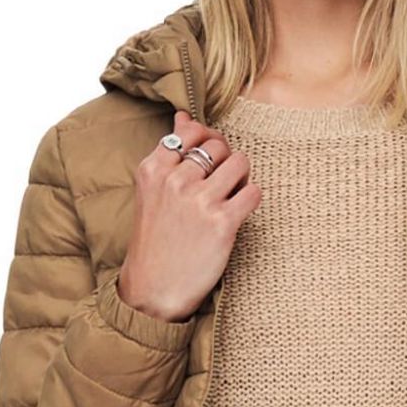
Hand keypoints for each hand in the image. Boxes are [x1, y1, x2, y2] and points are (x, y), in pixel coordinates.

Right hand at [117, 109, 261, 322]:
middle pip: (218, 146)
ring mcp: (199, 201)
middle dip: (226, 161)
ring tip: (232, 198)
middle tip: (222, 184)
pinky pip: (254, 193)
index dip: (206, 141)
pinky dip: (252, 200)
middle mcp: (176, 180)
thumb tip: (184, 116)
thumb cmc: (156, 241)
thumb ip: (169, 153)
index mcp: (154, 169)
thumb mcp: (152, 192)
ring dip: (242, 179)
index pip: (190, 132)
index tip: (208, 160)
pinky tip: (239, 213)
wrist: (154, 289)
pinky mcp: (222, 223)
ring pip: (240, 163)